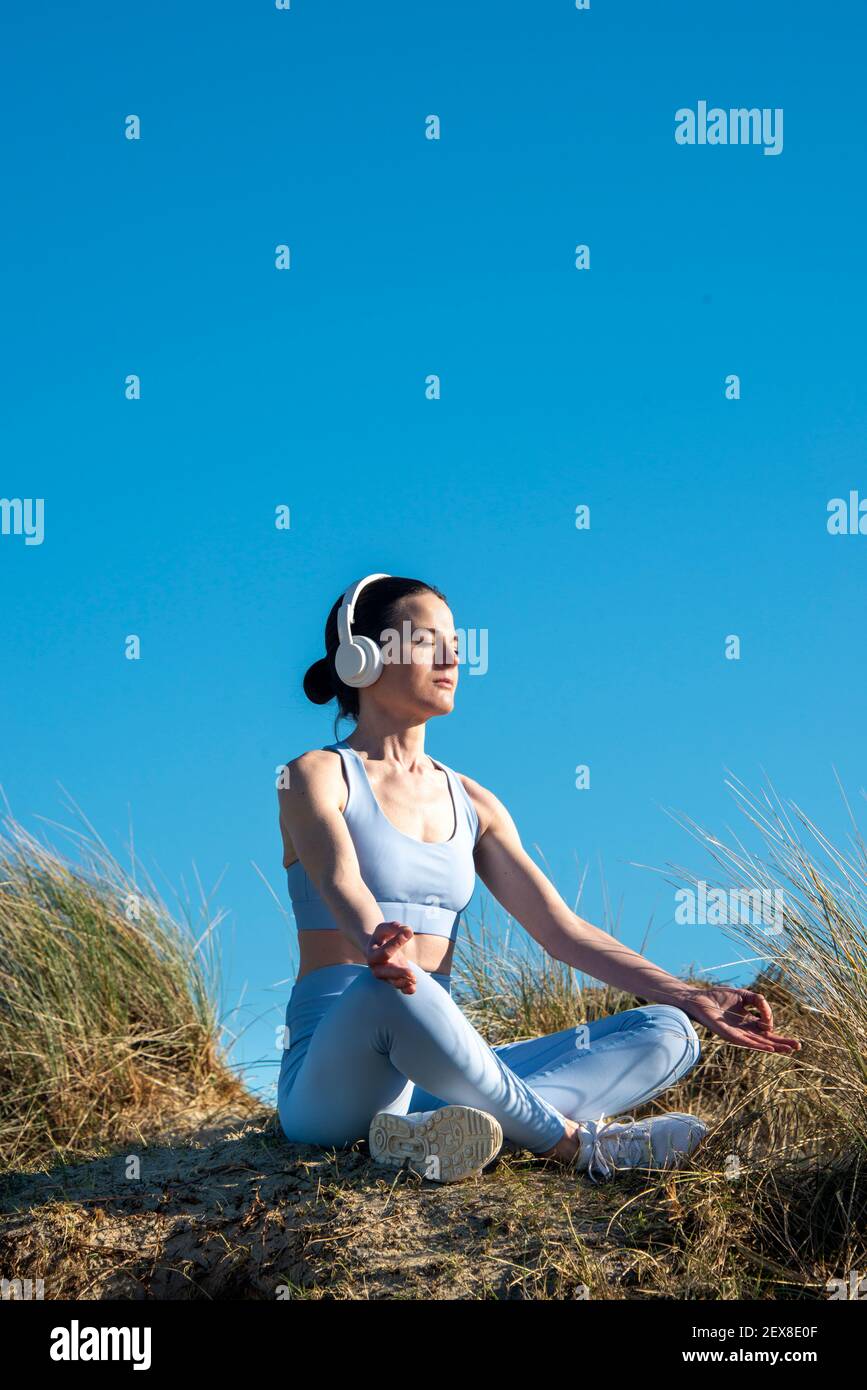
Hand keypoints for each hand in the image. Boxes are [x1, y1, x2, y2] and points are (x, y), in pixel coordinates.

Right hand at [365, 921, 416, 993]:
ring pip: (393, 982)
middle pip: (385, 973)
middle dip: (398, 973)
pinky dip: (406, 989)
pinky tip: (413, 987)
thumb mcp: (384, 929)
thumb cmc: (382, 937)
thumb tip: (407, 931)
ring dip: (404, 982)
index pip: (384, 952)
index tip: (409, 933)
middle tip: (411, 973)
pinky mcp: (394, 979)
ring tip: (414, 979)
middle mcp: (377, 968)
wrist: (378, 948)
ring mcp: (385, 976)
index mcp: (372, 954)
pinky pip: (400, 987)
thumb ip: (394, 927)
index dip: (396, 944)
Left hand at [680, 986, 800, 1053]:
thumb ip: (759, 1001)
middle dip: (783, 1043)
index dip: (777, 1031)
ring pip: (759, 1043)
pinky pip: (746, 1041)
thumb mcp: (744, 995)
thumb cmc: (719, 996)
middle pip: (767, 1039)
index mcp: (748, 1021)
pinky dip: (758, 1045)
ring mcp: (738, 1034)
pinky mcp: (729, 1035)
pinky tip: (769, 1047)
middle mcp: (745, 1030)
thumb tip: (767, 1013)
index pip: (767, 1030)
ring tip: (789, 1050)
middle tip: (798, 1047)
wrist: (699, 998)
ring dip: (774, 1047)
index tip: (775, 1025)